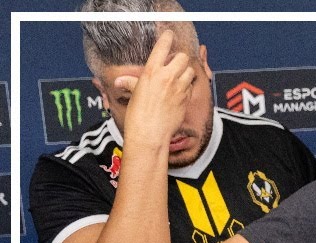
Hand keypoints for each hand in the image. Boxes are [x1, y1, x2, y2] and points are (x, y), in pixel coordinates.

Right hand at [112, 30, 197, 149]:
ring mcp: (179, 88)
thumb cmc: (138, 115)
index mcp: (151, 72)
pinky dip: (188, 86)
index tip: (169, 34)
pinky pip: (192, 87)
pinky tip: (181, 91)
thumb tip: (122, 80)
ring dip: (187, 72)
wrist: (150, 133)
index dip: (167, 38)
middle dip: (180, 59)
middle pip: (182, 57)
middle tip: (175, 64)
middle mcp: (167, 77)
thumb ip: (133, 83)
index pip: (162, 47)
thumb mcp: (134, 94)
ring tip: (179, 77)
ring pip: (191, 71)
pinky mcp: (186, 99)